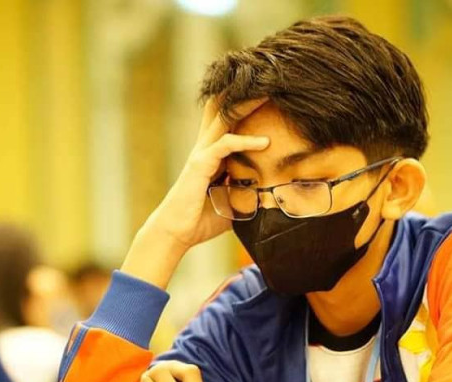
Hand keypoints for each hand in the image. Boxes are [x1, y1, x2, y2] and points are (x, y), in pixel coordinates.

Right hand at [151, 97, 269, 248]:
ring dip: (247, 105)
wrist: (176, 233)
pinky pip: (225, 145)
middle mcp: (206, 148)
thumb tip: (275, 195)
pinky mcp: (200, 165)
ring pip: (224, 119)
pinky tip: (264, 142)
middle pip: (225, 110)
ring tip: (269, 93)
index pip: (227, 120)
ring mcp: (201, 154)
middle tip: (268, 78)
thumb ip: (250, 193)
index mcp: (213, 154)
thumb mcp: (234, 203)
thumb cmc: (202, 220)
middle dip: (245, 93)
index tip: (264, 90)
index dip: (241, 103)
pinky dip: (245, 142)